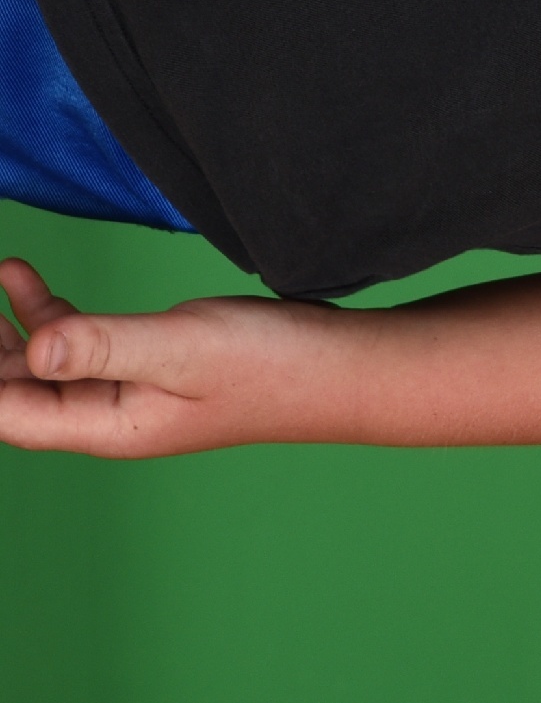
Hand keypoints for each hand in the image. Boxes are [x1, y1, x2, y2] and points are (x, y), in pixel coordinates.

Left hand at [0, 255, 350, 457]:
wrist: (344, 367)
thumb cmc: (275, 363)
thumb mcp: (183, 346)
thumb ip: (103, 344)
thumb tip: (31, 349)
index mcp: (105, 425)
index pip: (2, 410)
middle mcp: (105, 416)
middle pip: (9, 391)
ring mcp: (124, 390)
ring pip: (35, 364)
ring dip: (1, 325)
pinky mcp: (147, 364)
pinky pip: (74, 341)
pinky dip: (41, 310)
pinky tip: (22, 277)